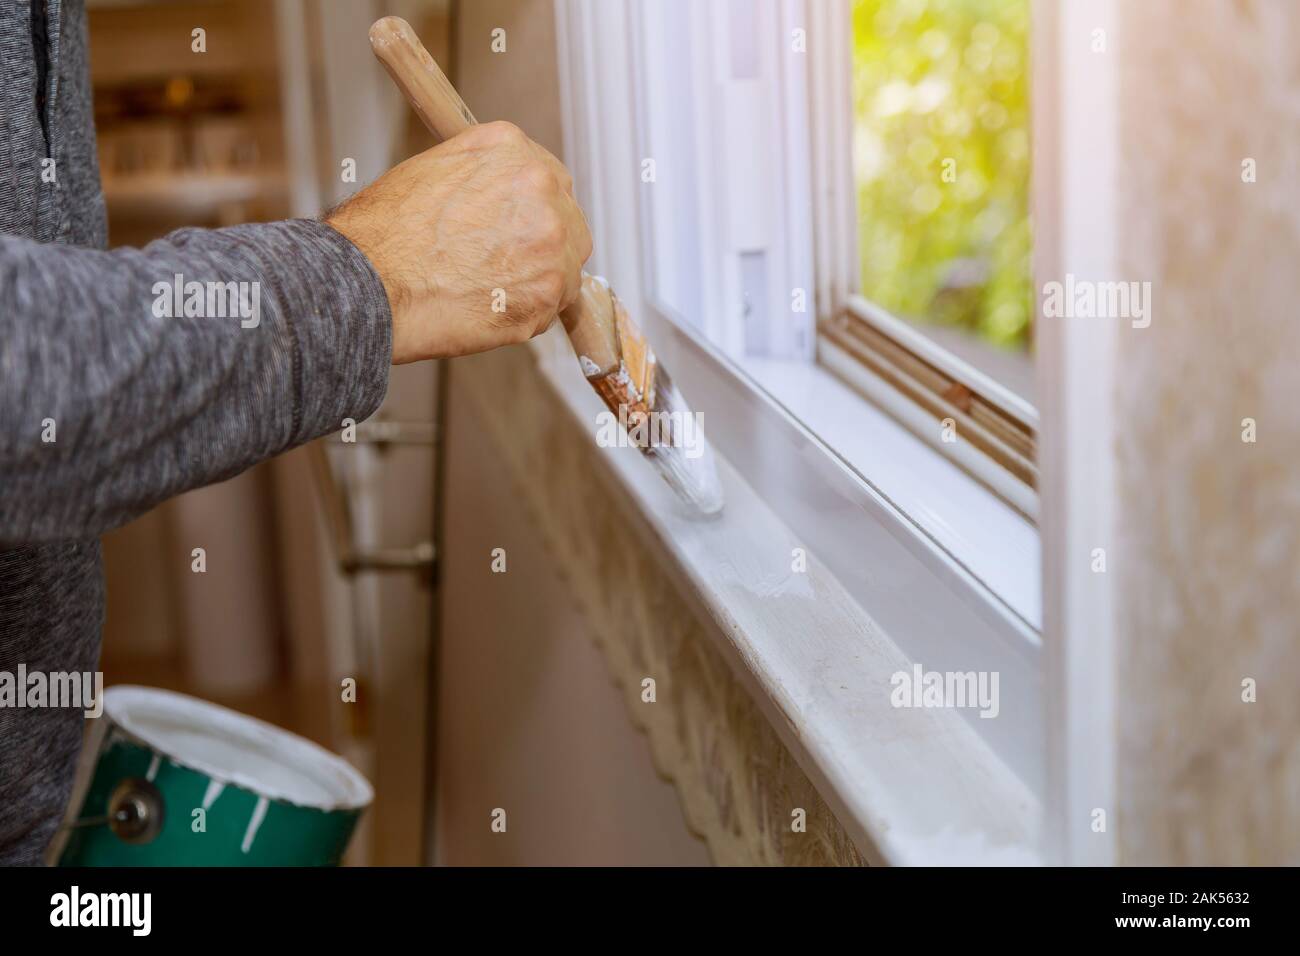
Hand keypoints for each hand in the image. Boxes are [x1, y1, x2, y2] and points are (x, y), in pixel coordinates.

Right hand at [326, 121, 592, 362]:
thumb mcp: (433, 171)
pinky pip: (552, 307)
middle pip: (568, 222)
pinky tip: (486, 310)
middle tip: (505, 267)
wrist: (368, 282)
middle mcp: (541, 186)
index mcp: (511, 149)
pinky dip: (526, 315)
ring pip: (566, 268)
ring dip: (537, 283)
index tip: (520, 230)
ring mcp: (551, 240)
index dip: (534, 211)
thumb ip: (484, 178)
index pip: (550, 181)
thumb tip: (503, 200)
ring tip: (488, 292)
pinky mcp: (550, 292)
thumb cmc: (384, 233)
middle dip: (543, 247)